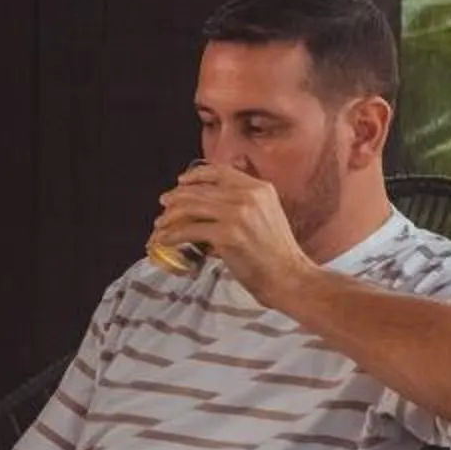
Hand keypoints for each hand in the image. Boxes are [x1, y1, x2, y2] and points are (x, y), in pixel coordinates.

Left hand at [149, 165, 312, 312]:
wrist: (290, 278)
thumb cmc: (278, 253)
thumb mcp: (268, 214)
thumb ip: (247, 201)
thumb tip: (215, 198)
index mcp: (260, 188)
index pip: (220, 171)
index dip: (196, 175)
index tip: (181, 182)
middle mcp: (249, 196)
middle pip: (200, 190)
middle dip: (176, 197)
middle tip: (163, 205)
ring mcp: (238, 214)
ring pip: (191, 207)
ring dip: (170, 217)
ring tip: (160, 225)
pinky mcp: (227, 235)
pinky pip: (189, 231)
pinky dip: (172, 236)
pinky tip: (165, 241)